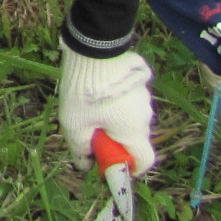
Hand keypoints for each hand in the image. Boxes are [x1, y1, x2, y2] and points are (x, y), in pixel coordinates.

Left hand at [59, 46, 156, 175]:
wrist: (94, 52)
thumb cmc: (85, 94)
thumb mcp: (75, 126)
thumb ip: (81, 150)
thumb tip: (85, 166)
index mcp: (135, 131)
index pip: (145, 160)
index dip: (130, 168)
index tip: (111, 165)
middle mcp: (145, 116)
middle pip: (134, 139)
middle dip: (114, 142)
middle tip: (92, 134)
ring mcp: (144, 98)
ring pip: (130, 119)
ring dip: (114, 121)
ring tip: (89, 111)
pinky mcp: (138, 83)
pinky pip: (129, 102)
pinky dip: (116, 105)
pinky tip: (96, 95)